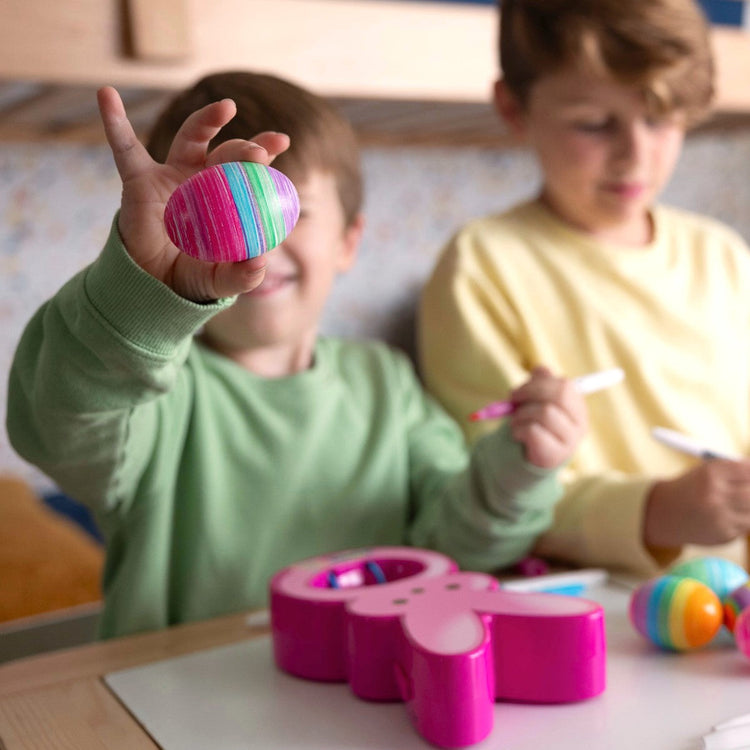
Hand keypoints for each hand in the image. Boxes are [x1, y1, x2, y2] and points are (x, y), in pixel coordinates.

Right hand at [96, 86, 290, 301]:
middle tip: (260, 152)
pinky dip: (114, 122)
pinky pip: (125, 149)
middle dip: (245, 148)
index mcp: (227, 198)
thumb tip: (260, 261)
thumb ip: (243, 275)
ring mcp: (171, 175)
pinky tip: (107, 95)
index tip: (281, 141)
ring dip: (206, 121)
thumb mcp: (222, 280)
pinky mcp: (139, 180)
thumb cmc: (193, 275)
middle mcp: (202, 179)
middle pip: (228, 152)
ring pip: (190, 139)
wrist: (153, 285)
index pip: (249, 170)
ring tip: (226, 109)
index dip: (264, 152)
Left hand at [507, 366, 587, 468]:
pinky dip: (518, 429)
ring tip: (515, 422)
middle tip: (511, 400)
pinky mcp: (556, 454)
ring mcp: (570, 440)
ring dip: (521, 414)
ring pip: (545, 412)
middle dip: (529, 393)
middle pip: (559, 395)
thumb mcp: (536, 402)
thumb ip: (540, 384)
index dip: (537, 384)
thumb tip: (541, 369)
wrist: (530, 459)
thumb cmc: (535, 425)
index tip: (518, 391)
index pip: (565, 385)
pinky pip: (534, 431)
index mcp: (577, 407)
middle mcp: (580, 423)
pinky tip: (517, 435)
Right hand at [644, 459, 749, 548]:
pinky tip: (727, 516)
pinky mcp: (724, 534)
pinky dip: (742, 520)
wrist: (664, 514)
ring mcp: (719, 517)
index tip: (748, 477)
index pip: (747, 471)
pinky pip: (745, 526)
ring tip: (735, 504)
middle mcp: (714, 495)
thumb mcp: (706, 472)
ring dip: (748, 508)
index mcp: (710, 474)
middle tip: (744, 492)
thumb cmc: (690, 489)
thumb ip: (734, 471)